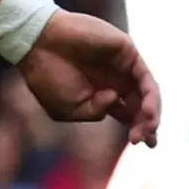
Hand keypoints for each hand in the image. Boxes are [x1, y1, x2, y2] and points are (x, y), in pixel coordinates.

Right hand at [18, 11, 157, 141]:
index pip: (129, 113)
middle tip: (146, 141)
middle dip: (147, 125)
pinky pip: (145, 76)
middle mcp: (116, 79)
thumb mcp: (68, 108)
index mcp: (102, 93)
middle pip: (141, 105)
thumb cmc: (46, 75)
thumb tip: (115, 98)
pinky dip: (150, 95)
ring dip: (151, 113)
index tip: (146, 145)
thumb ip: (95, 111)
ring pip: (147, 92)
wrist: (37, 43)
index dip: (140, 128)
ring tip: (148, 128)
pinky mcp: (126, 50)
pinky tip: (147, 111)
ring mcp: (122, 64)